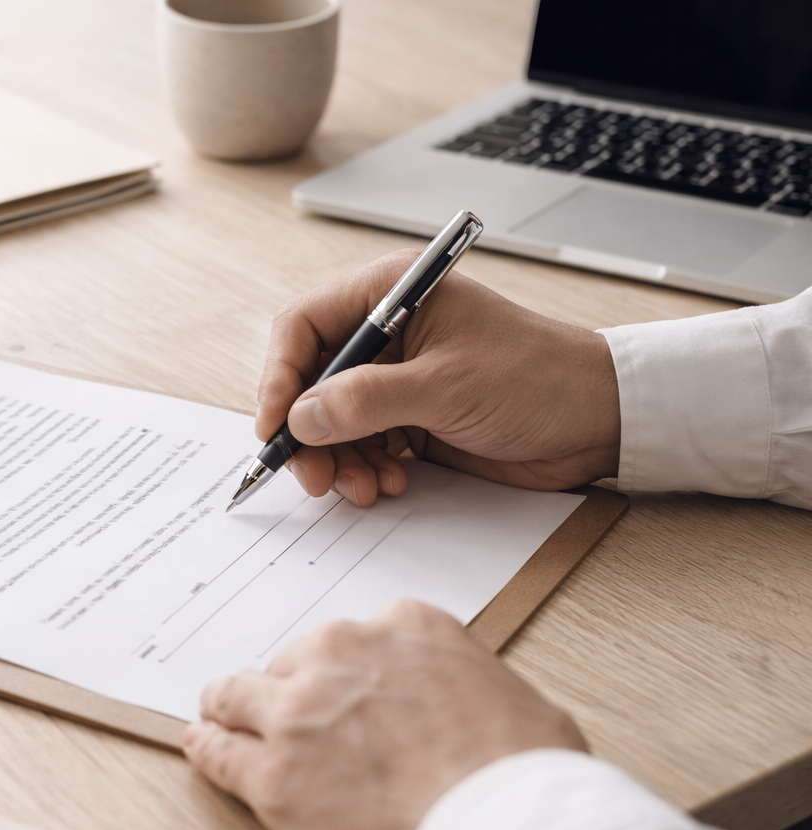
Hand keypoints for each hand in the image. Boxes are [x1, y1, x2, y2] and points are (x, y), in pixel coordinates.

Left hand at [183, 600, 585, 829]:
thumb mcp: (522, 704)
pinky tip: (203, 746)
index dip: (346, 672)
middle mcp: (342, 656)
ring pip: (236, 696)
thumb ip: (472, 690)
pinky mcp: (271, 777)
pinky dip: (207, 748)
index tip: (341, 690)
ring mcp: (298, 714)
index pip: (356, 640)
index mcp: (407, 628)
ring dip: (230, 709)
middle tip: (296, 722)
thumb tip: (475, 711)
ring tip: (220, 719)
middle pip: (293, 663)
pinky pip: (218, 753)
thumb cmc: (525, 785)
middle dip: (293, 692)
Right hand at [258, 251, 620, 505]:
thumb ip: (367, 401)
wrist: (599, 421)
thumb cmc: (538, 379)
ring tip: (363, 487)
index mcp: (391, 295)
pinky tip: (387, 484)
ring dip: (337, 460)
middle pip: (310, 380)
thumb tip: (302, 417)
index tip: (277, 428)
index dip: (280, 378)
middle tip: (314, 475)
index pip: (304, 328)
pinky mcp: (409, 418)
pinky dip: (362, 470)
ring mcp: (396, 378)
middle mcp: (386, 334)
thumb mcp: (446, 387)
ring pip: (330, 421)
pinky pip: (359, 445)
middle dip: (308, 432)